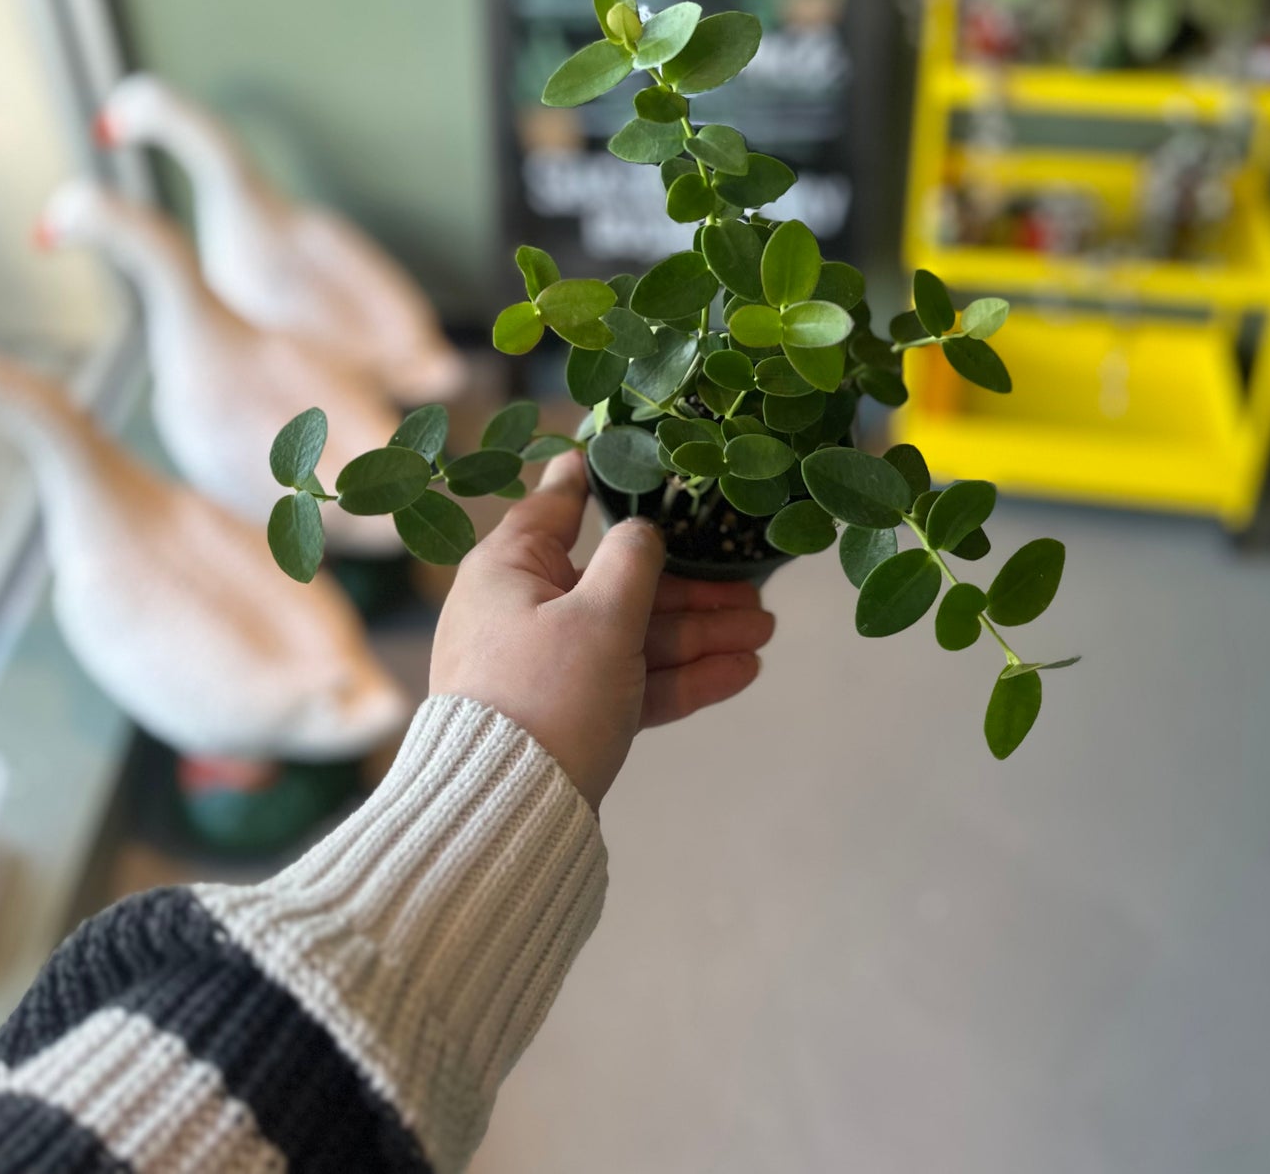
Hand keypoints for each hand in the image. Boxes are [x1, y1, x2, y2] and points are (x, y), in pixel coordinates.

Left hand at [430, 450, 774, 809]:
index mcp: (512, 567)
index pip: (557, 506)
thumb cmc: (546, 690)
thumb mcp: (599, 615)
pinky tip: (741, 671)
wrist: (505, 814)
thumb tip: (643, 528)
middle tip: (754, 588)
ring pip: (634, 636)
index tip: (625, 455)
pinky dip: (680, 677)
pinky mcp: (569, 716)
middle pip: (617, 583)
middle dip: (690, 588)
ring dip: (699, 633)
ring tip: (765, 631)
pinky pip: (631, 683)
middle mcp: (525, 609)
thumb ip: (633, 561)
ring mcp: (548, 666)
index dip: (596, 479)